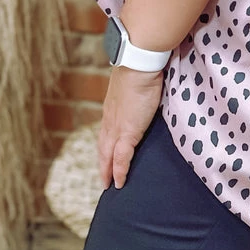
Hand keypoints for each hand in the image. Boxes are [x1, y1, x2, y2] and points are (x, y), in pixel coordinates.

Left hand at [98, 64, 165, 189]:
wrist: (139, 64)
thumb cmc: (142, 69)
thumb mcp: (138, 85)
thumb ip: (139, 94)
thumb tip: (147, 95)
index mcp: (112, 109)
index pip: (106, 133)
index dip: (105, 147)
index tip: (106, 158)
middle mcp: (110, 120)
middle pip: (102, 148)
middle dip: (103, 164)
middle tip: (104, 181)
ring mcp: (117, 128)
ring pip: (107, 155)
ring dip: (107, 171)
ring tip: (109, 185)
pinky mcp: (127, 133)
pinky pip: (121, 158)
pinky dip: (119, 171)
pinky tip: (119, 182)